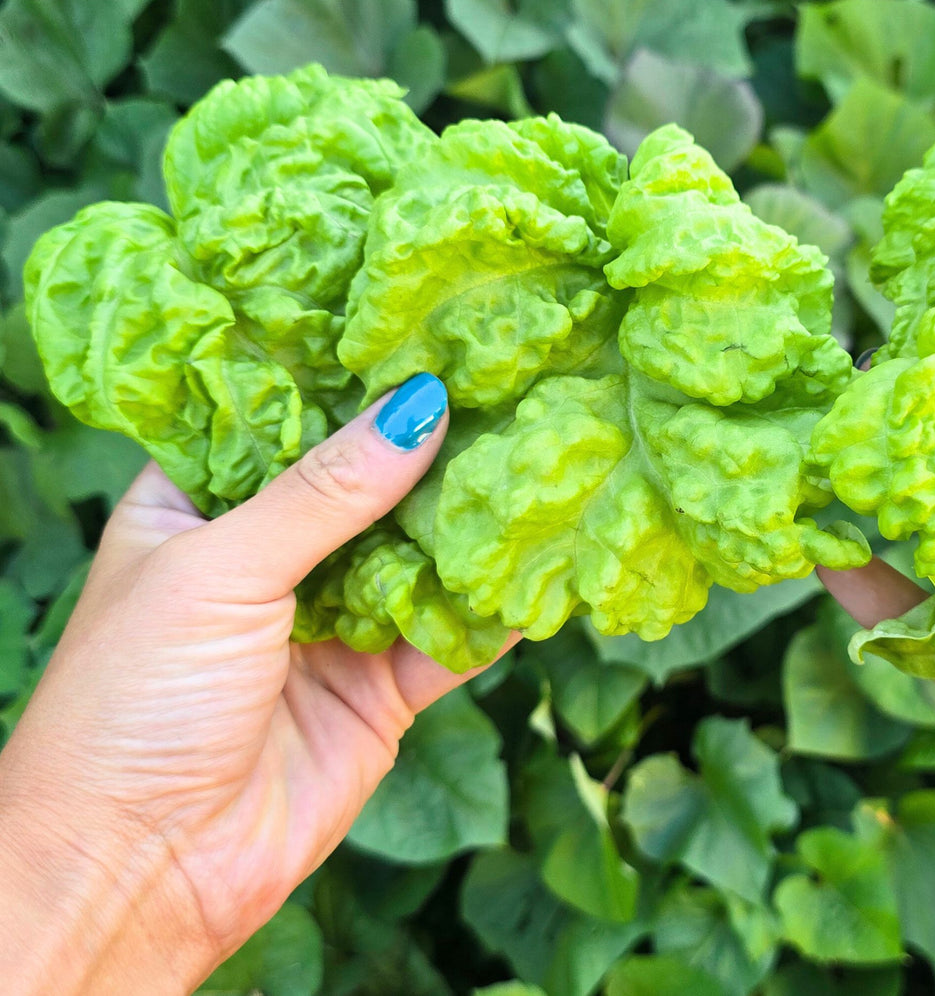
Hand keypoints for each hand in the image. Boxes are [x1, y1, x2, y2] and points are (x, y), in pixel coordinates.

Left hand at [0, 374, 518, 994]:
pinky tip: (543, 570)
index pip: (280, 417)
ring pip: (418, 555)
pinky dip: (493, 612)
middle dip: (431, 442)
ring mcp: (330, 623)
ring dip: (471, 521)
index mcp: (200, 507)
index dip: (345, 373)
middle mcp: (270, 556)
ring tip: (545, 455)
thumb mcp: (218, 571)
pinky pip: (449, 639)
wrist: (137, 871)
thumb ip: (325, 491)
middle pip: (367, 482)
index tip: (423, 320)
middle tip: (510, 377)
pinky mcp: (380, 690)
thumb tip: (420, 403)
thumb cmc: (132, 703)